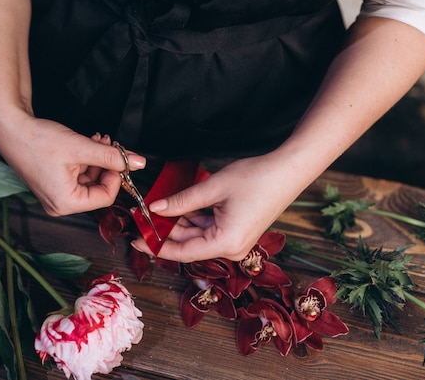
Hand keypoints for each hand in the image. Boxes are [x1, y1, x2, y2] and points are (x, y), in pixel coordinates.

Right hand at [0, 109, 145, 215]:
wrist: (10, 127)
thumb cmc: (39, 140)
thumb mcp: (81, 148)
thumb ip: (112, 157)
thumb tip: (140, 163)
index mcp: (65, 203)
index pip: (105, 197)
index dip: (116, 176)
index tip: (120, 157)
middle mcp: (60, 204)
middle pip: (97, 188)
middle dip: (107, 165)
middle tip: (112, 143)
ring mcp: (55, 194)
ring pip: (89, 179)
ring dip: (98, 159)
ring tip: (99, 138)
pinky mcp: (53, 182)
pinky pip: (78, 174)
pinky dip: (86, 159)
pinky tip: (89, 142)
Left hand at [131, 153, 303, 262]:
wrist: (288, 171)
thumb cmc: (256, 179)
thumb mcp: (212, 189)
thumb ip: (181, 201)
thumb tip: (155, 208)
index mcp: (226, 243)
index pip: (182, 252)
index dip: (157, 247)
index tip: (136, 240)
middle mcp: (231, 248)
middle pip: (188, 246)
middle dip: (164, 233)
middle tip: (141, 218)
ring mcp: (235, 241)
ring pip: (197, 237)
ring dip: (177, 226)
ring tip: (155, 211)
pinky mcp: (237, 232)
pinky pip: (208, 231)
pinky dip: (191, 221)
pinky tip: (176, 209)